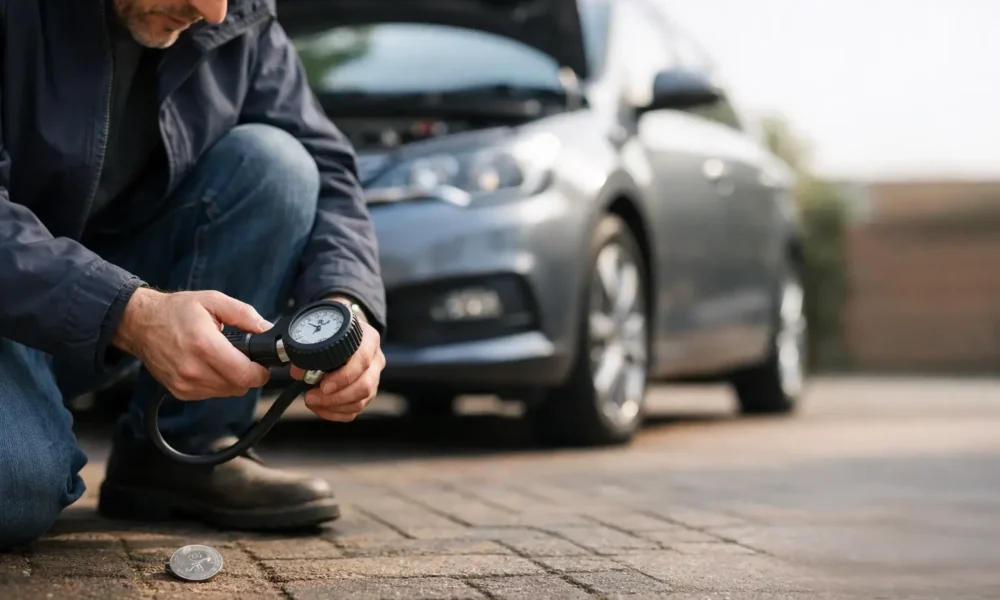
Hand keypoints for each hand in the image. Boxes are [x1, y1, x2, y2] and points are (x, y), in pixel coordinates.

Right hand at [113, 287, 271, 400]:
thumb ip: (244, 315)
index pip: (245, 375)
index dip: (261, 372)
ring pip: (227, 392)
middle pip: (239, 386)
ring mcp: (185, 384)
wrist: (140, 324)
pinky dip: (217, 383)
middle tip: (243, 357)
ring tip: (223, 358)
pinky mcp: (180, 392)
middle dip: (248, 374)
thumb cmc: (176, 311)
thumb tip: (267, 329)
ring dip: (233, 379)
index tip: (262, 363)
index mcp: (204, 346)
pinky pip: (212, 394)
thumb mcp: (213, 301)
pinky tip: (209, 365)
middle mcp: (193, 369)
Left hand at [290, 303, 383, 421]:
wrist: (349, 332)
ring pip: (361, 401)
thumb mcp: (325, 331)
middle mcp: (375, 360)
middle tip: (311, 397)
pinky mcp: (368, 392)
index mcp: (368, 340)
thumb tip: (298, 373)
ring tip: (312, 402)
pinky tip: (321, 408)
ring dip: (333, 406)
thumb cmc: (335, 331)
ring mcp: (374, 377)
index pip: (362, 361)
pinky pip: (355, 410)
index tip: (323, 386)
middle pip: (365, 386)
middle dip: (336, 397)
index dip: (343, 377)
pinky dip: (336, 413)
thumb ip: (309, 349)